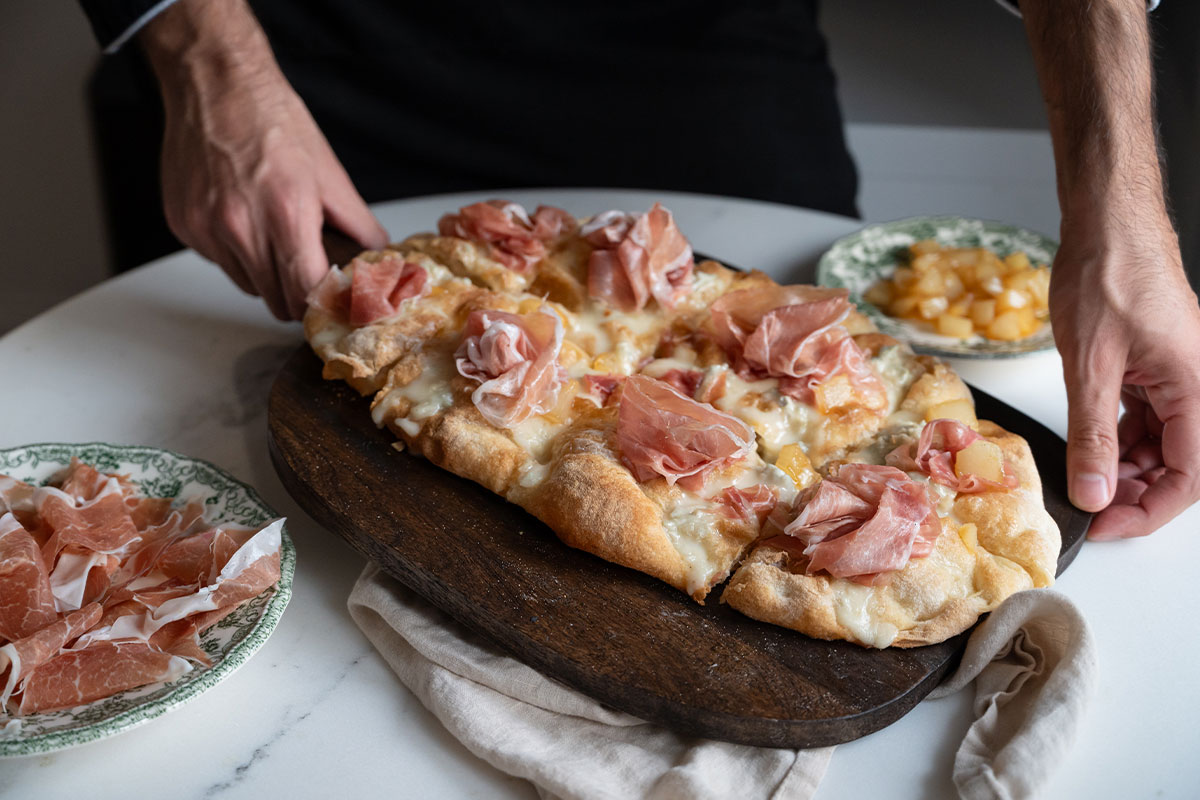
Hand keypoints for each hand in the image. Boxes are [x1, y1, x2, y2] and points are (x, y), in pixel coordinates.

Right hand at [141, 0, 387, 319]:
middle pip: (276, 300)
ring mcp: (207, 229)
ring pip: (247, 286)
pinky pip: (218, 261)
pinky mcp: (184, 225)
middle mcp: (241, 227)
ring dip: (266, 275)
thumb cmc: (271, 120)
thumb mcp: (329, 171)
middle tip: (310, 274)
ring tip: (274, 236)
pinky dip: (236, 253)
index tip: (334, 300)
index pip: (306, 291)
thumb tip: (377, 254)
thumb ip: (357, 223)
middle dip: (298, 295)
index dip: (324, 302)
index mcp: (285, 214)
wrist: (215, 84)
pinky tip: (243, 218)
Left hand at [1050, 213, 1199, 538]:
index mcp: (1197, 388)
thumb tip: (1092, 492)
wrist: (1108, 226)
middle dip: (1134, 492)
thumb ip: (1092, 435)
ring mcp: (1179, 376)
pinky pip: (1148, 417)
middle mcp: (1198, 385)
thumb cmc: (1108, 276)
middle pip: (1178, 463)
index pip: (1189, 476)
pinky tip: (1091, 445)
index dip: (1148, 511)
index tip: (1107, 527)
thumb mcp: (1089, 366)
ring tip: (1083, 477)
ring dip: (1124, 466)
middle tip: (1089, 507)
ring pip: (1161, 443)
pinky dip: (1119, 437)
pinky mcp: (1157, 367)